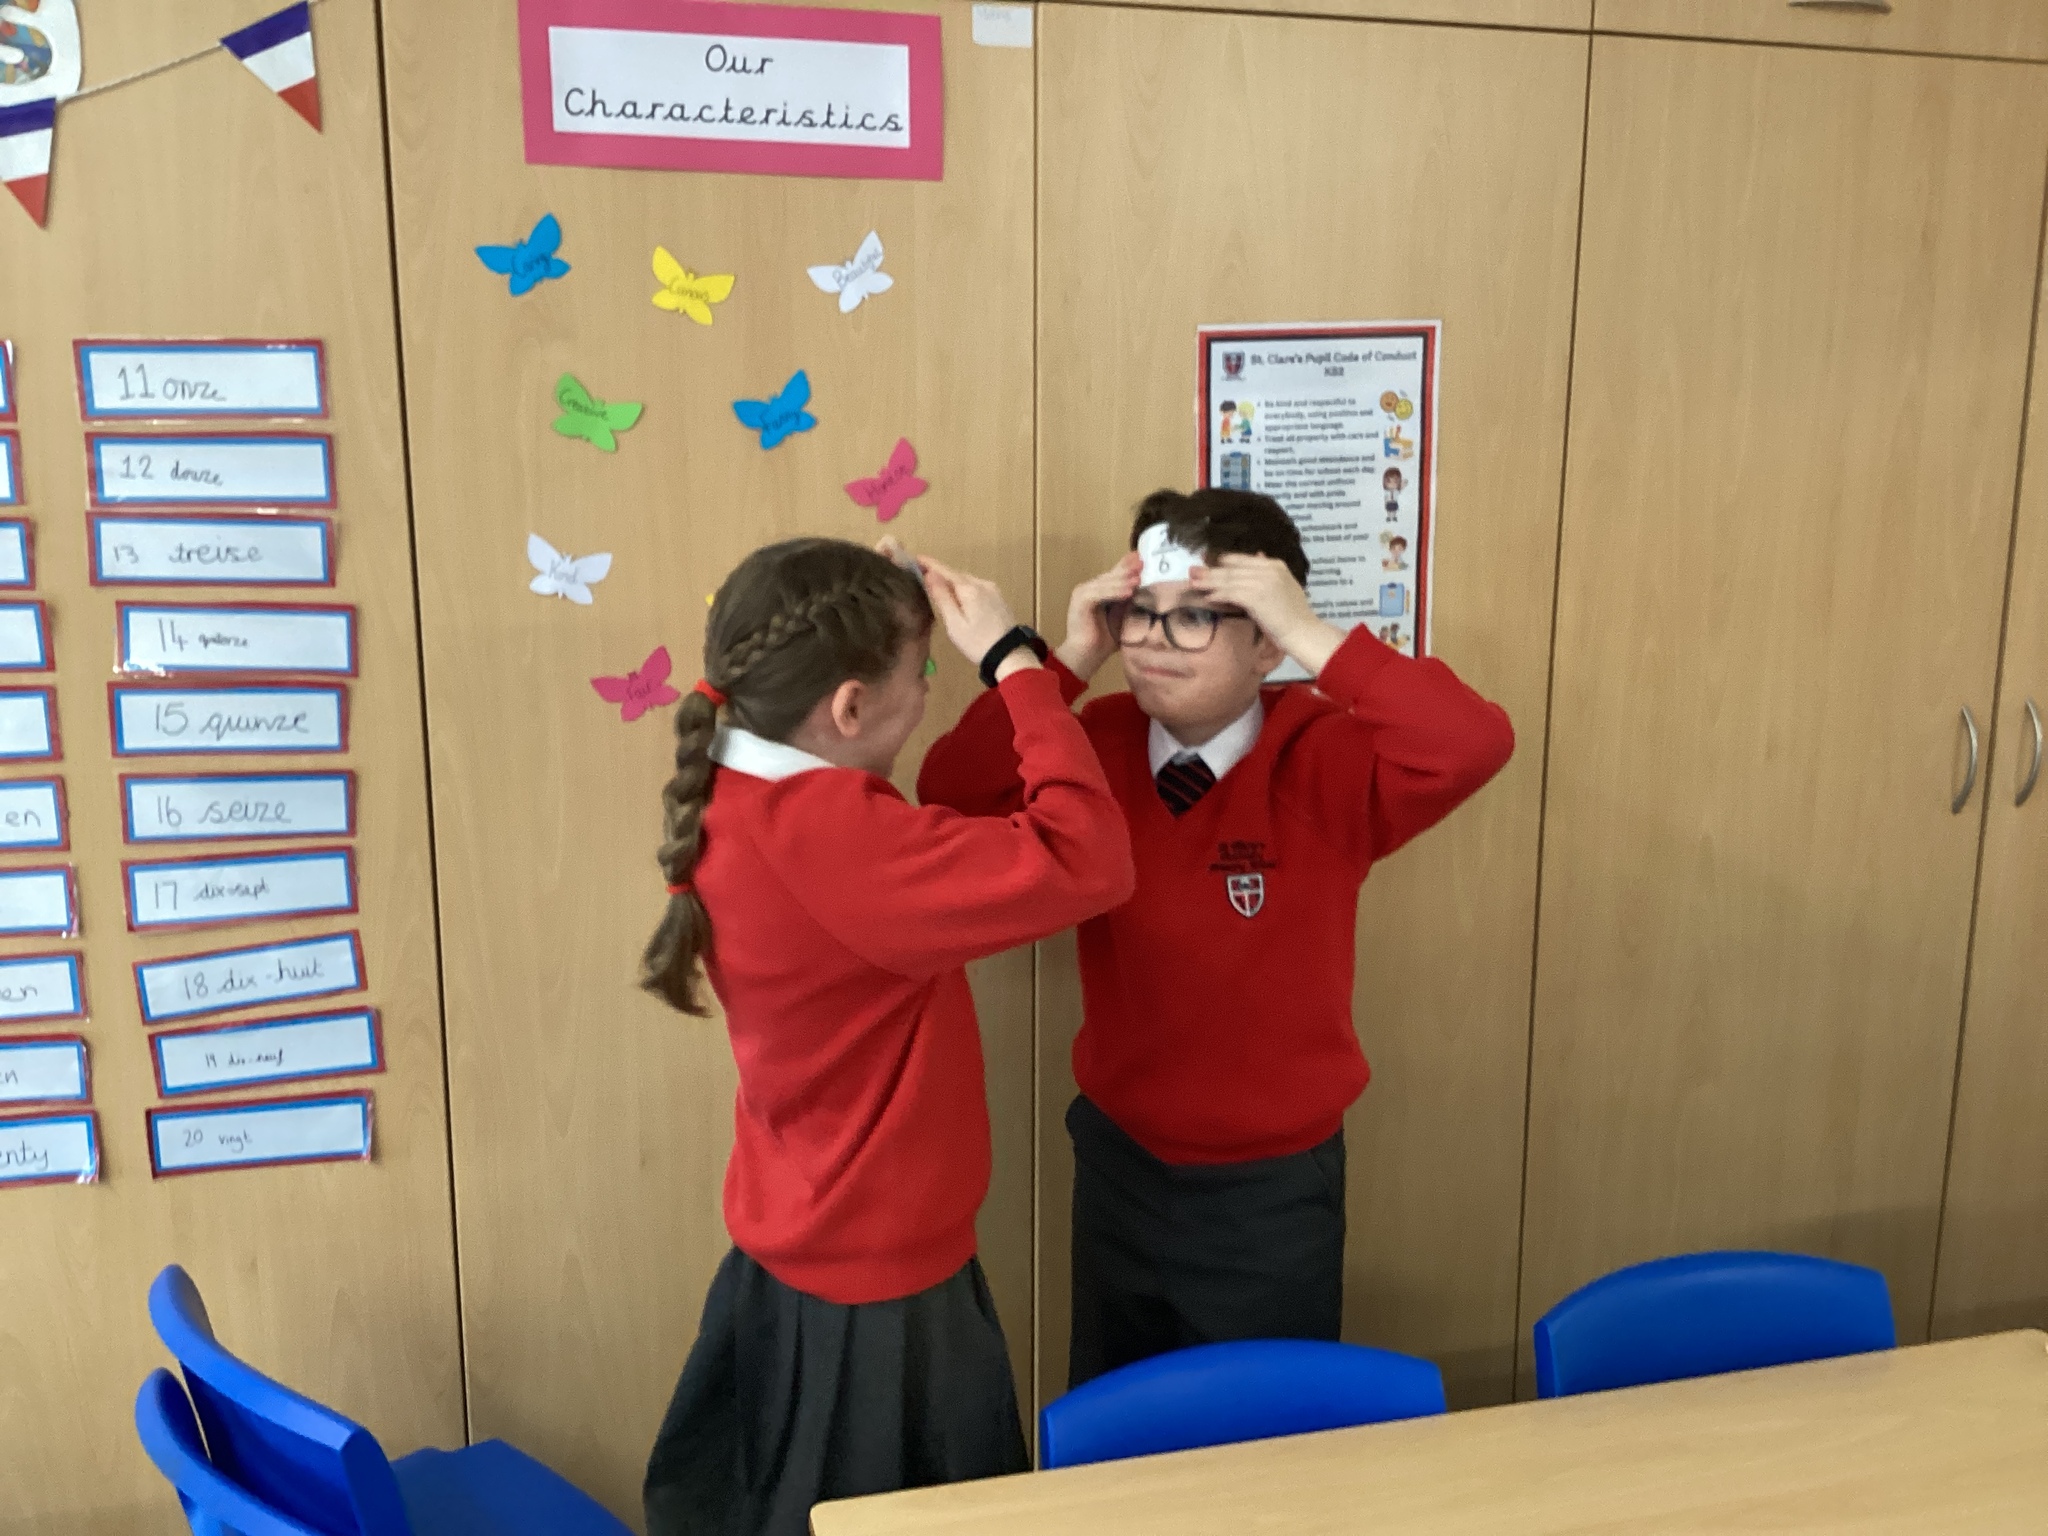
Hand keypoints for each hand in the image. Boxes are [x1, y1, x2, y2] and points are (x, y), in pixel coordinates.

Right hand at [920, 557, 1031, 672]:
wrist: (1010, 655)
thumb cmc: (977, 643)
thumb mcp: (954, 623)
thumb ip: (942, 597)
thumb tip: (930, 575)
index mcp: (970, 589)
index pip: (945, 571)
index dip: (930, 564)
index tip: (916, 558)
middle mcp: (983, 584)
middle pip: (957, 575)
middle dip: (941, 573)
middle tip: (923, 573)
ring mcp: (993, 590)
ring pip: (967, 581)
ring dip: (953, 582)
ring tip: (938, 586)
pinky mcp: (998, 598)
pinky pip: (977, 587)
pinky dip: (965, 588)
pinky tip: (959, 597)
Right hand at [1056, 552, 1142, 681]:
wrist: (1088, 656)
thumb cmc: (1105, 639)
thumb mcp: (1122, 616)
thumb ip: (1128, 601)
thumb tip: (1143, 585)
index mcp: (1099, 591)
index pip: (1114, 574)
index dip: (1126, 565)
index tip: (1141, 557)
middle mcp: (1089, 589)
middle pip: (1110, 575)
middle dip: (1127, 569)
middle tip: (1142, 563)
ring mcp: (1082, 593)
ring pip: (1105, 583)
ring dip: (1122, 580)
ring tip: (1138, 578)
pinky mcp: (1080, 602)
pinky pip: (1099, 593)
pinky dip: (1113, 592)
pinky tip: (1128, 592)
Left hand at [1190, 554, 1344, 674]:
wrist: (1303, 631)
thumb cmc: (1294, 615)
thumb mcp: (1284, 586)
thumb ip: (1269, 573)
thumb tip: (1258, 555)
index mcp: (1276, 565)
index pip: (1243, 559)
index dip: (1223, 561)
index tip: (1207, 561)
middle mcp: (1269, 569)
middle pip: (1233, 568)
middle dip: (1211, 570)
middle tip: (1193, 571)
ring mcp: (1262, 582)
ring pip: (1229, 580)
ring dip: (1209, 582)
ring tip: (1194, 583)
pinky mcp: (1256, 597)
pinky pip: (1231, 593)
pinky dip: (1218, 595)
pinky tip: (1208, 597)